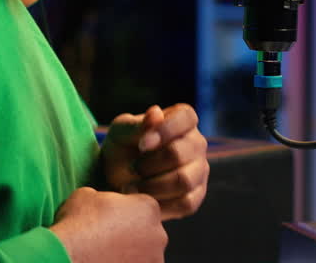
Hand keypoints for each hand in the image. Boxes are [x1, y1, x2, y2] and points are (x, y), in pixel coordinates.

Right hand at [50, 187, 166, 262]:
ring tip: (106, 254)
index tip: (111, 218)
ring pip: (144, 254)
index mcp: (148, 207)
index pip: (142, 207)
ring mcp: (154, 259)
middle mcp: (158, 234)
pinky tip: (106, 261)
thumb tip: (100, 200)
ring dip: (130, 254)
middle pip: (147, 232)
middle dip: (131, 234)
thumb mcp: (87, 195)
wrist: (69, 255)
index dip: (125, 212)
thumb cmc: (78, 224)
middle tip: (108, 239)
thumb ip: (104, 196)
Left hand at [100, 103, 209, 219]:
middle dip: (150, 164)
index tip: (141, 145)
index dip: (165, 130)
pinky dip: (160, 203)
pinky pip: (185, 202)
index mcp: (182, 120)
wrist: (116, 181)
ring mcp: (199, 170)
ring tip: (131, 187)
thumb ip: (137, 125)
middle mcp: (197, 143)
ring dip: (153, 186)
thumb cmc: (121, 150)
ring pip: (184, 180)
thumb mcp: (121, 134)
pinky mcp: (195, 196)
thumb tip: (156, 112)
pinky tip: (143, 199)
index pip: (186, 117)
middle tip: (132, 168)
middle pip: (180, 153)